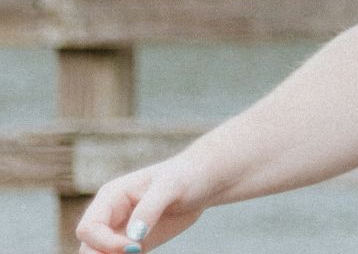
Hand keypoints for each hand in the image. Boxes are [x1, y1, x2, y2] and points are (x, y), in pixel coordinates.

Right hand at [75, 159, 211, 253]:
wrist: (205, 182)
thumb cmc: (187, 175)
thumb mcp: (171, 185)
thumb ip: (150, 208)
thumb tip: (134, 236)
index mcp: (111, 197)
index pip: (88, 228)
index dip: (105, 242)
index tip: (134, 247)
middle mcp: (110, 216)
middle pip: (88, 246)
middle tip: (136, 253)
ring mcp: (121, 231)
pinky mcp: (136, 244)